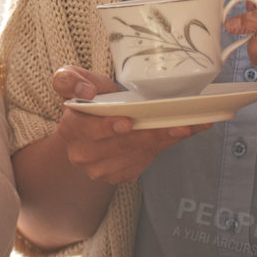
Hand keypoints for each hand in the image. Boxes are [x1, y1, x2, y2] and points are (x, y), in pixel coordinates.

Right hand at [52, 65, 212, 183]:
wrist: (89, 125)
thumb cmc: (88, 99)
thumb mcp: (72, 79)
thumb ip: (69, 80)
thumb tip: (85, 92)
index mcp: (70, 129)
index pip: (88, 131)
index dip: (108, 127)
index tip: (128, 122)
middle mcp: (81, 154)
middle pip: (120, 146)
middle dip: (151, 135)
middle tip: (179, 125)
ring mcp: (99, 170)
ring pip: (136, 157)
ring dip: (164, 142)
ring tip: (187, 127)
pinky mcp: (117, 176)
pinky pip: (143, 164)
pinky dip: (163, 148)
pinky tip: (179, 135)